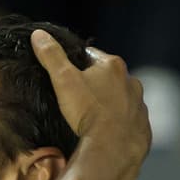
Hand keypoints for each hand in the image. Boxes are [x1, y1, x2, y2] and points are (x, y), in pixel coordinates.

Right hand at [32, 29, 149, 164]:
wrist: (114, 145)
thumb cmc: (88, 111)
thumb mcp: (63, 80)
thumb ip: (51, 56)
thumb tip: (38, 35)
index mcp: (112, 65)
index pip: (91, 56)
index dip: (77, 64)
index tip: (67, 74)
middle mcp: (130, 80)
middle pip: (109, 77)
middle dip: (96, 83)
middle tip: (78, 97)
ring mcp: (139, 103)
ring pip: (121, 97)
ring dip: (110, 102)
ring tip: (93, 116)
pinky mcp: (142, 124)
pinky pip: (129, 118)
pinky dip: (119, 121)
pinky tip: (107, 131)